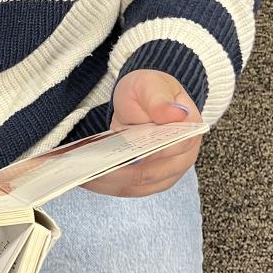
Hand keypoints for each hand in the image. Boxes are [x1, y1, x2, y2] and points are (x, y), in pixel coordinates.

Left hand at [83, 69, 202, 197]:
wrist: (145, 100)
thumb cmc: (150, 90)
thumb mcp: (151, 85)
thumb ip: (159, 99)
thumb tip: (177, 113)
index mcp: (190, 131)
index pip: (174, 148)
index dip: (149, 152)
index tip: (122, 154)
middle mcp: (183, 157)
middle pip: (151, 174)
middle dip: (119, 173)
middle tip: (90, 168)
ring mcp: (167, 173)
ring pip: (137, 186)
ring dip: (109, 182)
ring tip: (82, 175)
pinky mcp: (150, 181)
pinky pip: (128, 188)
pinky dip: (107, 185)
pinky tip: (87, 178)